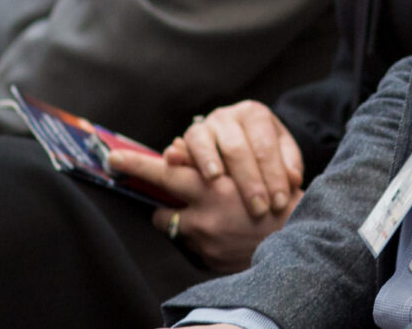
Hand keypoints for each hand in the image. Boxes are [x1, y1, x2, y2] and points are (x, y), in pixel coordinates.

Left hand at [107, 102, 302, 275]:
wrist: (297, 239)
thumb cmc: (274, 196)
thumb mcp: (245, 171)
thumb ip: (208, 162)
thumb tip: (174, 153)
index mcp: (214, 187)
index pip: (165, 174)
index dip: (136, 166)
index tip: (114, 159)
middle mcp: (205, 215)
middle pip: (160, 208)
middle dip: (149, 197)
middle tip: (134, 182)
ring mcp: (206, 241)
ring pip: (173, 226)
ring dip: (178, 217)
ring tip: (199, 213)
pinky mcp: (210, 259)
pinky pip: (192, 244)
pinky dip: (198, 235)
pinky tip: (218, 231)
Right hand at [167, 102, 303, 223]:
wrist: (242, 142)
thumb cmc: (266, 153)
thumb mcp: (284, 156)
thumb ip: (289, 166)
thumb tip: (293, 180)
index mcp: (255, 114)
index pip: (266, 147)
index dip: (274, 176)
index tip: (280, 203)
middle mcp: (227, 116)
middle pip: (236, 147)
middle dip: (248, 181)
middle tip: (258, 209)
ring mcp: (204, 126)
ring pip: (203, 140)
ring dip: (207, 160)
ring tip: (215, 180)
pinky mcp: (186, 140)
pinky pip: (181, 146)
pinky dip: (178, 155)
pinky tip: (178, 165)